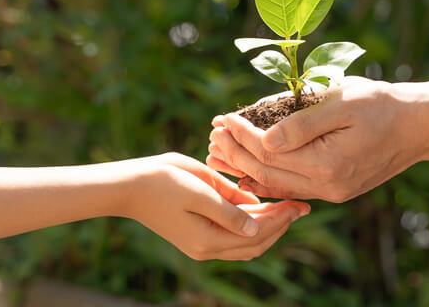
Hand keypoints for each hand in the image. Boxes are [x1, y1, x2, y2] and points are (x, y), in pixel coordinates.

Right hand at [123, 153, 309, 260]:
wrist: (129, 187)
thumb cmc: (162, 181)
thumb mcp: (199, 190)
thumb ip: (228, 209)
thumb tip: (257, 224)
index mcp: (208, 239)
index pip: (257, 234)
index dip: (281, 218)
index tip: (299, 202)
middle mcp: (207, 248)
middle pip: (256, 243)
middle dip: (280, 224)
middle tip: (299, 205)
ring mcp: (201, 244)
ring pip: (246, 244)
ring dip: (268, 227)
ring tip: (286, 207)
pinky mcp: (197, 236)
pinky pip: (233, 237)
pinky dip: (251, 226)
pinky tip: (261, 208)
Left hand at [207, 77, 428, 201]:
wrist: (419, 125)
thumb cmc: (381, 106)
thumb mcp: (340, 103)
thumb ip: (300, 124)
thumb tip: (263, 140)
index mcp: (326, 165)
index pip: (268, 153)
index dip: (241, 135)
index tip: (222, 118)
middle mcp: (327, 186)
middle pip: (267, 172)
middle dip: (237, 152)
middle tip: (213, 135)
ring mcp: (332, 192)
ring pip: (277, 184)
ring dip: (247, 167)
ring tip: (222, 152)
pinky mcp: (337, 189)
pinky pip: (293, 187)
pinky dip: (269, 177)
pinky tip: (252, 170)